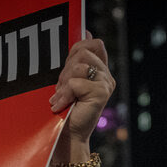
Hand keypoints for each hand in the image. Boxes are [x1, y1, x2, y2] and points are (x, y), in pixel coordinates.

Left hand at [49, 34, 114, 152]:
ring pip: (79, 66)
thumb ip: (77, 59)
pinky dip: (64, 94)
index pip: (94, 44)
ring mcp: (105, 84)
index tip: (67, 65)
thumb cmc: (66, 110)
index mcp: (100, 71)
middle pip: (83, 51)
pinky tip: (60, 105)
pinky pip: (76, 82)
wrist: (68, 136)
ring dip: (64, 83)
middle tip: (61, 88)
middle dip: (66, 69)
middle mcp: (106, 76)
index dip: (77, 48)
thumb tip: (86, 30)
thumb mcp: (70, 79)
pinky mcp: (101, 93)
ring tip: (61, 98)